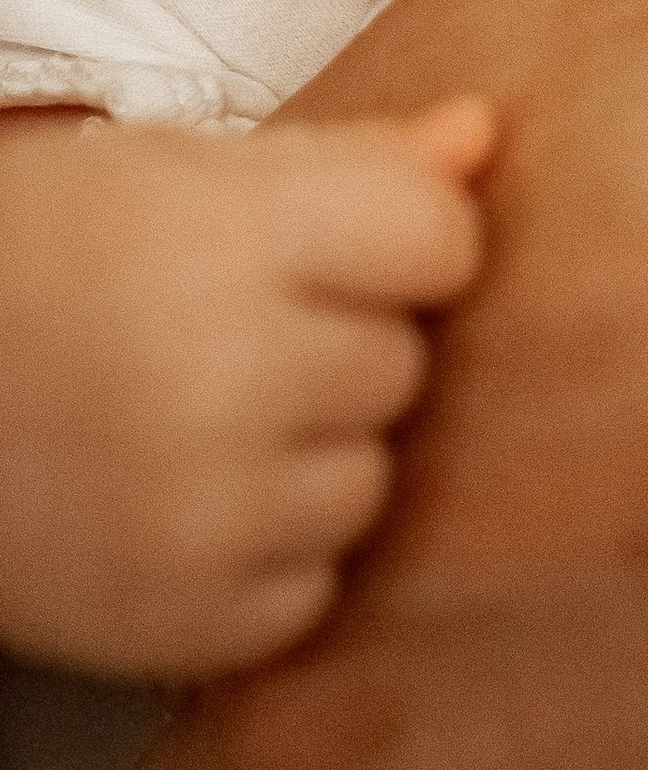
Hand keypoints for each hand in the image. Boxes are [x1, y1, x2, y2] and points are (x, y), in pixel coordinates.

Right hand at [0, 99, 488, 678]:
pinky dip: (269, 556)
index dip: (399, 239)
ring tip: (200, 419)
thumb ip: (347, 160)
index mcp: (227, 243)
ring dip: (316, 455)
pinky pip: (317, 587)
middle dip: (347, 342)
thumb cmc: (27, 264)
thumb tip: (480, 142)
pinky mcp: (187, 627)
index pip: (441, 240)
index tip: (334, 248)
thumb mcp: (174, 169)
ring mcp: (209, 517)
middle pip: (409, 361)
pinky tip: (182, 501)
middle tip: (231, 335)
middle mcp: (227, 382)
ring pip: (374, 481)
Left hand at [46, 0, 647, 769]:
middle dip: (255, 545)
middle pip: (164, 571)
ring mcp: (351, 724)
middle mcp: (272, 506)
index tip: (297, 372)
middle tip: (418, 506)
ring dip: (268, 753)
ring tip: (408, 702)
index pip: (128, 342)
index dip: (208, 353)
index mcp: (272, 270)